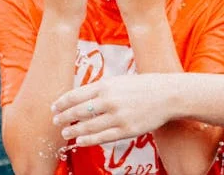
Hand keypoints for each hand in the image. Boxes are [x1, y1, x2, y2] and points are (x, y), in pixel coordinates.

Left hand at [51, 74, 174, 146]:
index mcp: (106, 85)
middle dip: (64, 117)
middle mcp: (109, 101)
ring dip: (73, 131)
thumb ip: (102, 89)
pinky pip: (101, 137)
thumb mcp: (120, 81)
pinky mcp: (126, 130)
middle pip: (77, 112)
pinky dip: (88, 140)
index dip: (62, 103)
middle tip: (56, 121)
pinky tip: (80, 141)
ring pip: (87, 127)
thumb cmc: (145, 86)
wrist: (168, 95)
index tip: (54, 108)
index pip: (75, 95)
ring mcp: (117, 116)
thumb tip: (82, 98)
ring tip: (66, 133)